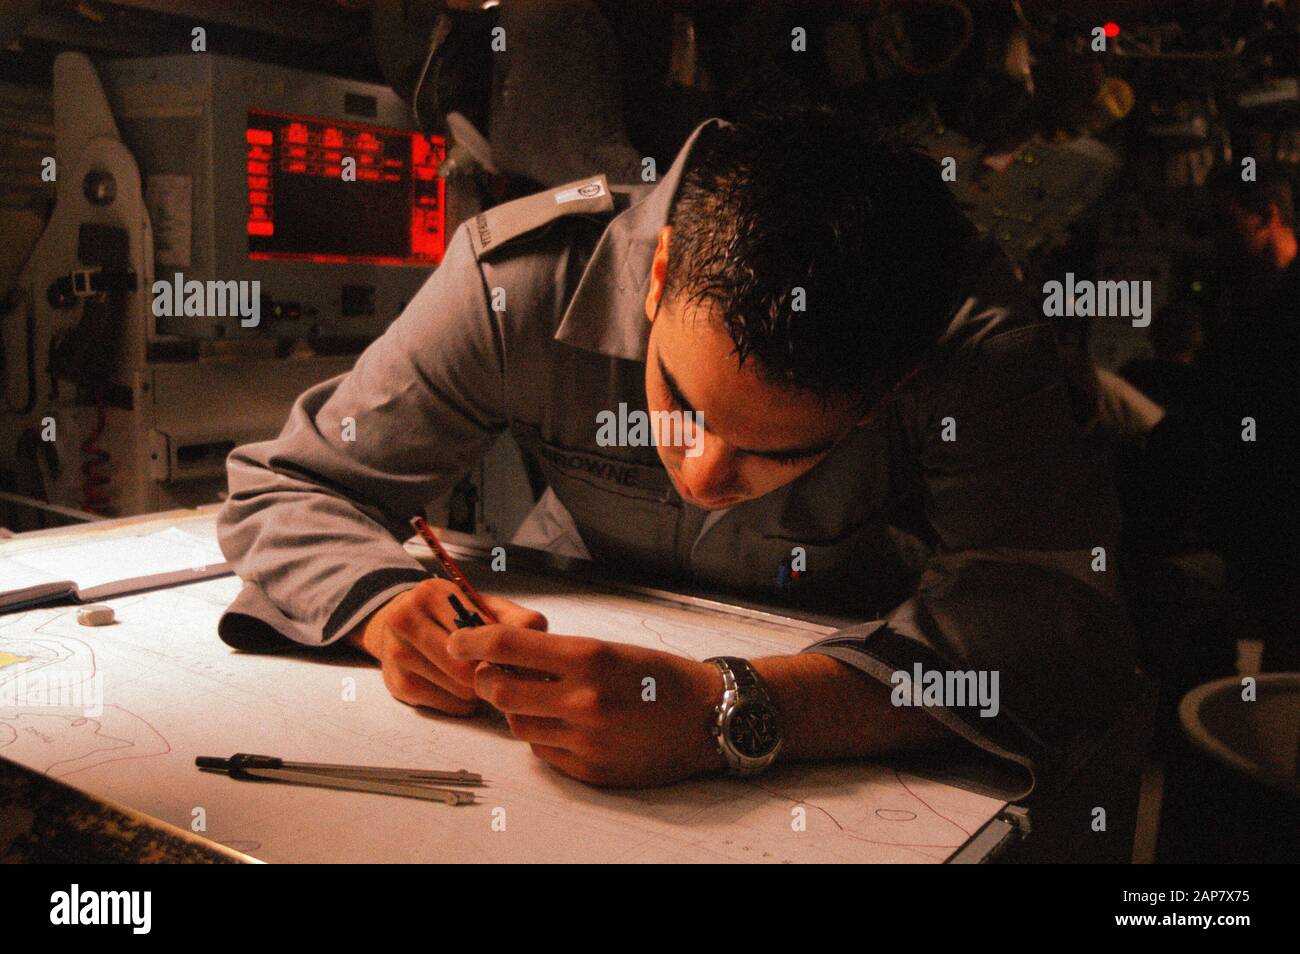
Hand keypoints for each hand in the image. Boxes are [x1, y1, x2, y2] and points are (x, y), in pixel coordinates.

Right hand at [349, 579, 547, 715]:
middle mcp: (406, 619)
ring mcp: (397, 653)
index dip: (503, 649)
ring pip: (460, 688)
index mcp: (432, 594)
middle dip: (491, 674)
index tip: (512, 655)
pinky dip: (463, 702)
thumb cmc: (452, 618)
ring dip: (478, 690)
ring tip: (478, 677)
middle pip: (468, 666)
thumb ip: (515, 617)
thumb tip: (536, 636)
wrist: (400, 627)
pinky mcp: (397, 684)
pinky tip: (459, 688)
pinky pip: (448, 705)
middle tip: (499, 672)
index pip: (479, 630)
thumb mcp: (482, 607)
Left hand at [448, 626, 725, 785]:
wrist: (708, 717)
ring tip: (541, 701)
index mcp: (588, 658)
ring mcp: (584, 738)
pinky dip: (544, 738)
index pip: (508, 645)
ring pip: (517, 725)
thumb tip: (505, 655)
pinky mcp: (589, 769)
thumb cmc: (660, 678)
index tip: (459, 639)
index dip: (473, 640)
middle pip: (499, 690)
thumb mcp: (609, 650)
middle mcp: (582, 699)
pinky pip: (543, 753)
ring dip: (518, 710)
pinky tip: (566, 727)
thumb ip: (557, 655)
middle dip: (487, 680)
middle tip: (492, 674)